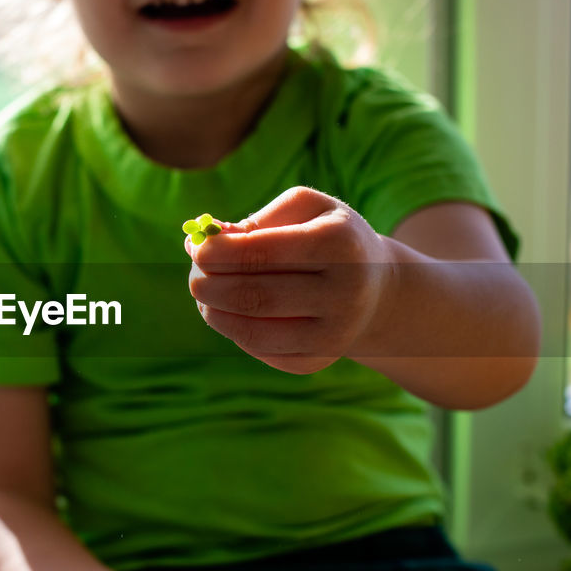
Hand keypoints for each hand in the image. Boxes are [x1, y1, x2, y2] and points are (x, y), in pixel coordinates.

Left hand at [186, 186, 393, 373]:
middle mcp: (344, 294)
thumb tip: (207, 240)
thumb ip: (260, 218)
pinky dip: (235, 331)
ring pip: (252, 332)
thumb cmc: (330, 236)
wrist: (376, 287)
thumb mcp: (307, 208)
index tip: (195, 248)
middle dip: (209, 286)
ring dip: (214, 313)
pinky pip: (259, 351)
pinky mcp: (316, 361)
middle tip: (194, 275)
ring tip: (205, 295)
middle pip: (254, 297)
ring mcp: (333, 335)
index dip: (218, 252)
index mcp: (339, 245)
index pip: (263, 253)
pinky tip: (233, 314)